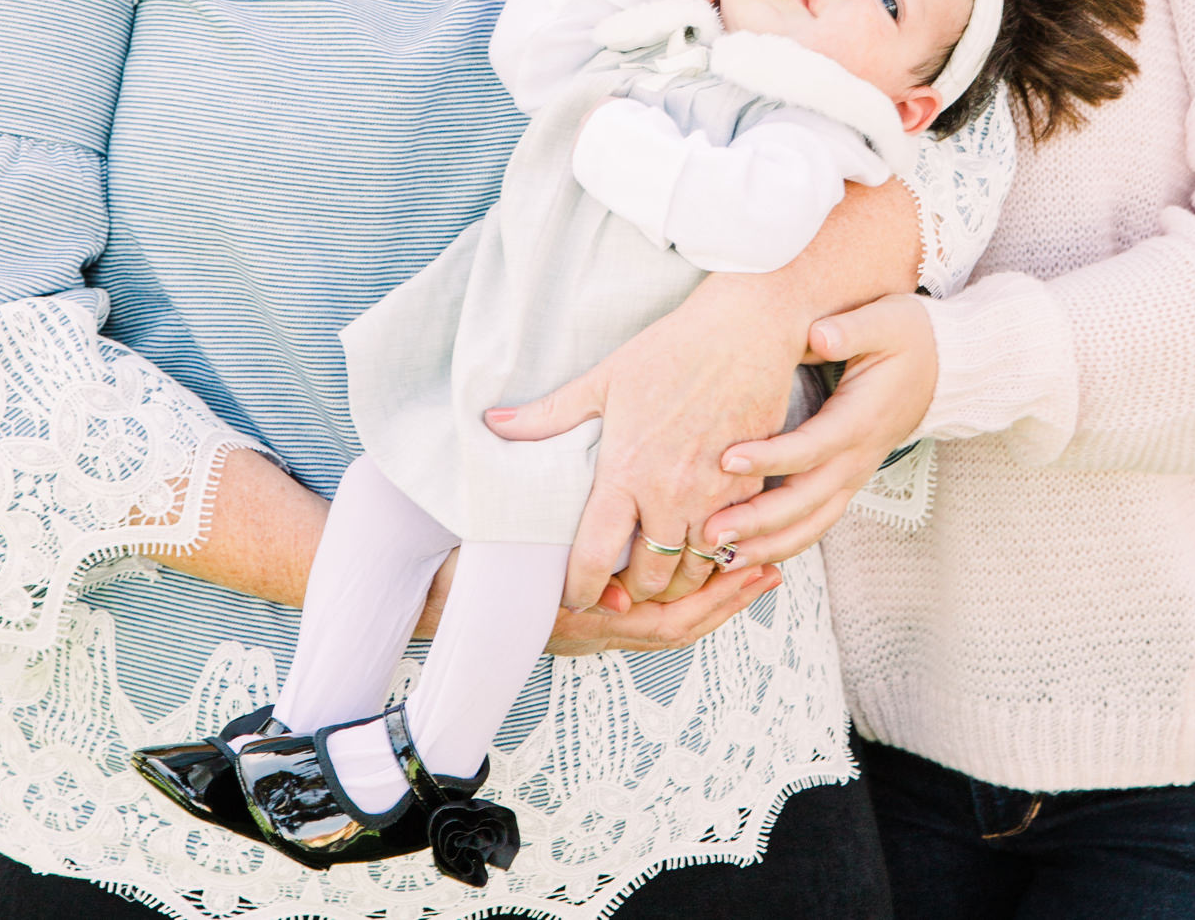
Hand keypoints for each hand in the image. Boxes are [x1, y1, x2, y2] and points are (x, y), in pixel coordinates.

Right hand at [411, 541, 778, 648]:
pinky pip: (647, 615)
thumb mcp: (507, 564)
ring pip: (666, 623)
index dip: (704, 602)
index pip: (659, 623)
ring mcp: (591, 627)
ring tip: (755, 568)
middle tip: (767, 570)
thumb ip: (555, 570)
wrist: (427, 592)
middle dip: (722, 599)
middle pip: (675, 626)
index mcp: (582, 621)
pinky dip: (682, 593)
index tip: (740, 572)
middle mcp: (593, 630)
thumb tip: (609, 598)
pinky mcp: (588, 615)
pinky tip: (702, 564)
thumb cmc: (466, 570)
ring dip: (710, 597)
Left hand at [486, 275, 806, 608]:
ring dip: (676, 580)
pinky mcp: (750, 490)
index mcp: (626, 471)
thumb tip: (494, 423)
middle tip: (620, 585)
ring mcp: (714, 497)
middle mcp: (670, 495)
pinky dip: (714, 557)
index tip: (574, 596)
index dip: (579, 589)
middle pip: (649, 580)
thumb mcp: (605, 379)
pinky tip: (700, 546)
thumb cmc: (671, 350)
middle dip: (632, 592)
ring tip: (660, 570)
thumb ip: (550, 415)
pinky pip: (731, 547)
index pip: (594, 557)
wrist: (743, 331)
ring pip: (694, 573)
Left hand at [700, 294, 938, 565]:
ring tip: (721, 556)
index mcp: (861, 419)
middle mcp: (858, 456)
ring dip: (767, 543)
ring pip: (812, 524)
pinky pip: (816, 522)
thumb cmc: (908, 338)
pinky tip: (750, 553)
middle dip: (757, 520)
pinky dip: (784, 543)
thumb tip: (818, 336)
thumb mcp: (885, 320)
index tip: (727, 459)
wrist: (942, 366)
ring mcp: (853, 474)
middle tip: (709, 530)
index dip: (770, 458)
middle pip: (806, 501)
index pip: (812, 448)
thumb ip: (851, 329)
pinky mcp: (845, 480)